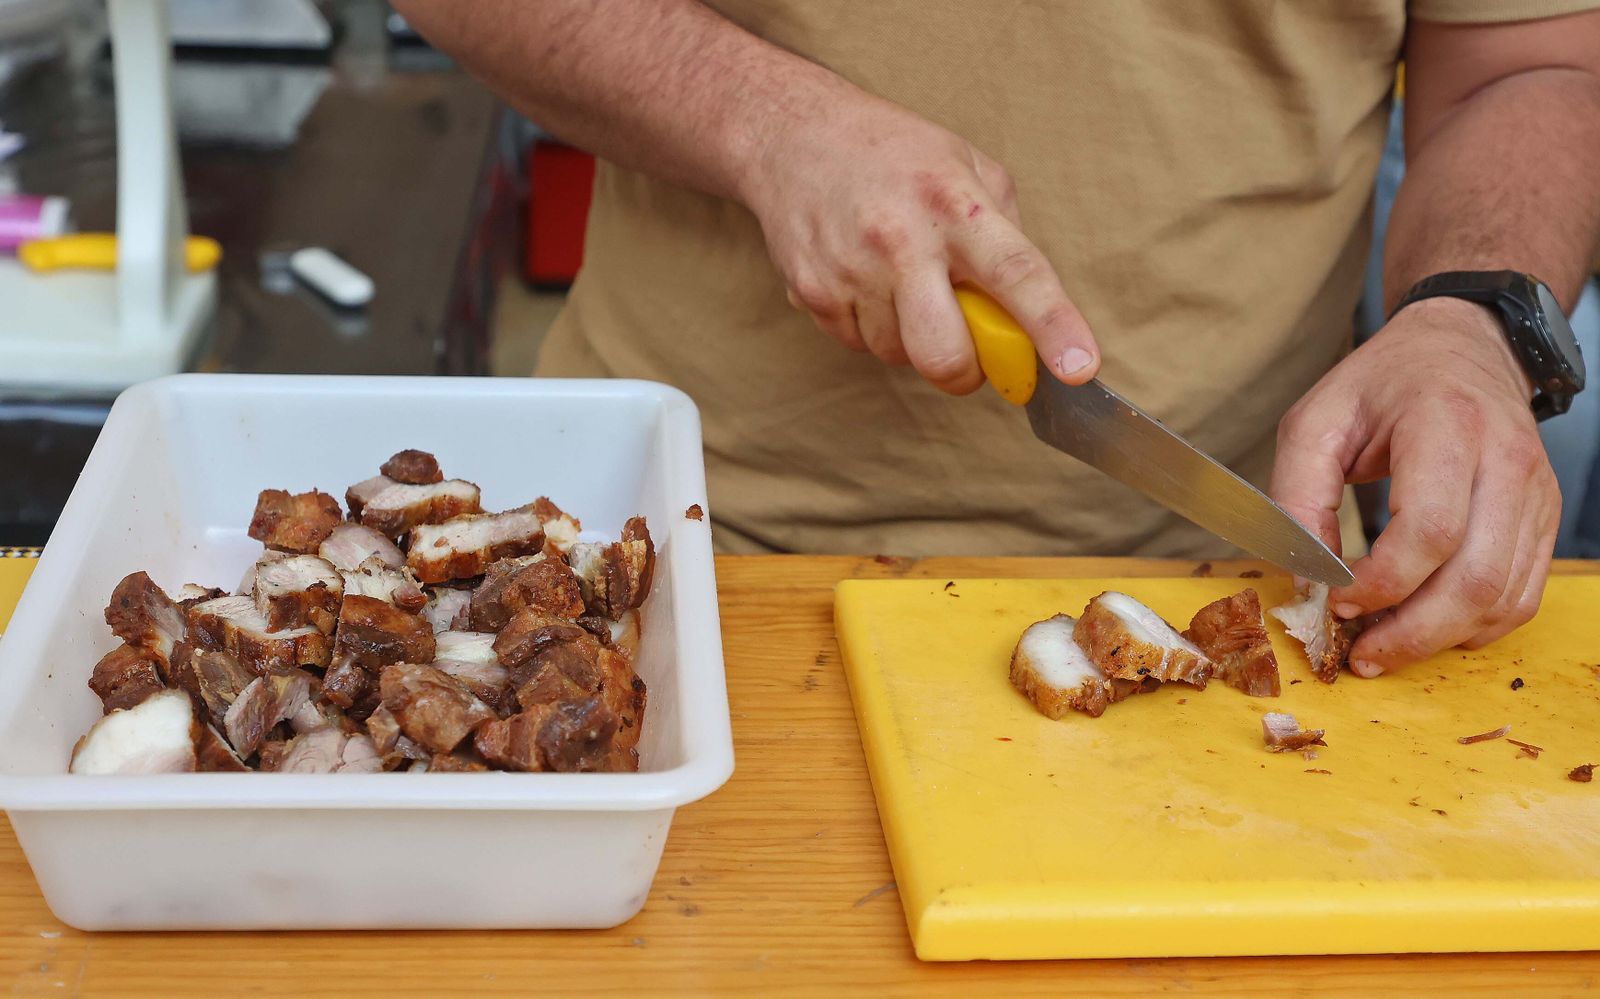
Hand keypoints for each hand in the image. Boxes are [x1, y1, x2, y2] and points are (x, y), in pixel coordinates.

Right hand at [739, 90, 1099, 393]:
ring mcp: (851, 271)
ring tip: (899, 282)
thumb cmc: (893, 154)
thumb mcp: (967, 166)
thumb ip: (1006, 234)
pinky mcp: (811, 293)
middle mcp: (902, 240)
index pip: (1016, 274)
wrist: (793, 134)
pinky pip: (857, 345)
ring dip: (911, 338)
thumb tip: (1030, 310)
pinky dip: (871, 326)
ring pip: (899, 356)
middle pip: (944, 354)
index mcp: (956, 204)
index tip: (1079, 367)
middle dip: (964, 372)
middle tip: (967, 351)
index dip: (1053, 326)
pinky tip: (864, 279)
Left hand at [1270, 297, 1558, 675]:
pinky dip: (1475, 627)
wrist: (1462, 348)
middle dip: (1413, 632)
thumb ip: (1297, 494)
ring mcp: (1535, 494)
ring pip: (1503, 597)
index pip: (1431, 529)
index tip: (1338, 599)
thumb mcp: (1315, 420)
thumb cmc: (1384, 384)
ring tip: (1385, 648)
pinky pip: (1521, 595)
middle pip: (1475, 578)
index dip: (1383, 582)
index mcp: (1448, 426)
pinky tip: (1428, 628)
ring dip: (1441, 639)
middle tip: (1361, 653)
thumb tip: (1305, 575)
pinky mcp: (1543, 518)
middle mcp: (1506, 461)